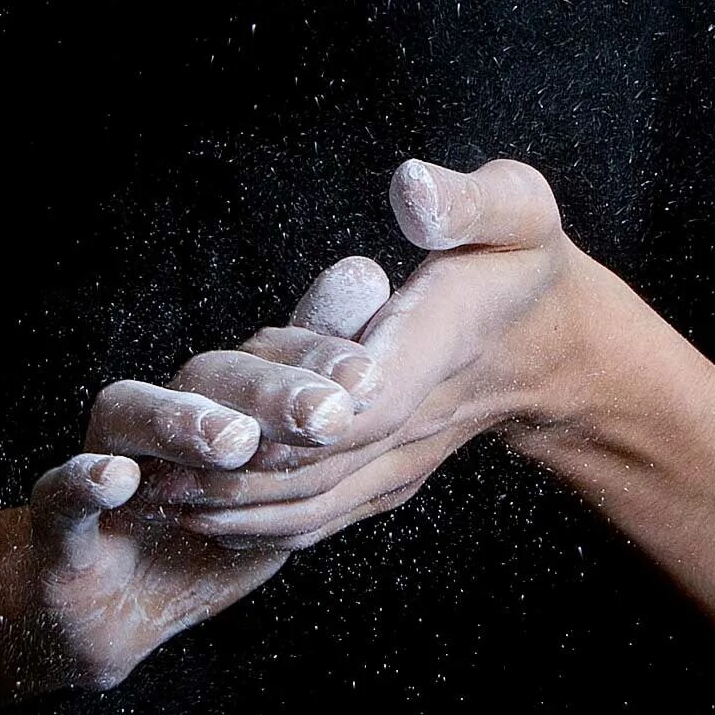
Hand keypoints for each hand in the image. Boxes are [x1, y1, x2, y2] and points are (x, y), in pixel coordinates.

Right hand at [41, 255, 396, 686]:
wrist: (114, 609)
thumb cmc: (209, 529)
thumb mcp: (280, 474)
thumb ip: (321, 391)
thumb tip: (368, 275)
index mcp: (222, 399)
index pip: (271, 358)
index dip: (317, 360)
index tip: (369, 373)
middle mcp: (163, 412)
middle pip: (211, 376)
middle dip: (272, 392)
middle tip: (327, 413)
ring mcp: (107, 456)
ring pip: (132, 412)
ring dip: (182, 422)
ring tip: (233, 442)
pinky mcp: (58, 519)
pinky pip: (60, 492)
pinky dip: (83, 481)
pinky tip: (117, 477)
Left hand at [139, 158, 601, 548]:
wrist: (558, 345)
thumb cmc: (526, 261)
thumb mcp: (518, 211)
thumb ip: (467, 202)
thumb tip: (410, 189)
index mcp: (443, 346)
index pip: (373, 396)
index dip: (305, 416)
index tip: (238, 424)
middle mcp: (420, 417)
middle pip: (326, 465)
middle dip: (239, 475)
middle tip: (156, 472)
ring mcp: (405, 458)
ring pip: (318, 502)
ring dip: (237, 508)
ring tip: (158, 500)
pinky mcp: (389, 479)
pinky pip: (325, 515)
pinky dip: (263, 525)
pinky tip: (202, 518)